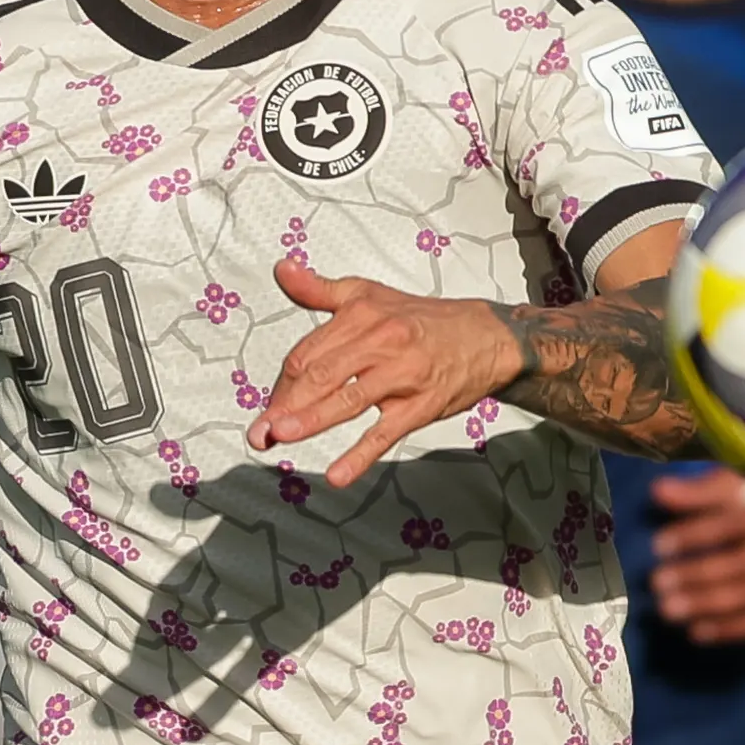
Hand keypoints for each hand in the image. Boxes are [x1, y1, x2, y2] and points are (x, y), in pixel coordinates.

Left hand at [246, 254, 527, 486]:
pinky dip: (360, 456)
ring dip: (310, 420)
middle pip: (319, 375)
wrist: (485, 337)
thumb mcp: (368, 295)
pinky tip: (337, 475)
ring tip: (279, 437)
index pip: (307, 353)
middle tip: (259, 433)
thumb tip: (281, 269)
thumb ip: (319, 290)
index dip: (283, 383)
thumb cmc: (420, 319)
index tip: (269, 407)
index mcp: (360, 315)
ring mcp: (401, 374)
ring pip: (347, 400)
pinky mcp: (420, 405)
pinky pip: (385, 433)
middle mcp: (379, 341)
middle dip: (284, 405)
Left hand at [645, 465, 744, 642]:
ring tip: (668, 609)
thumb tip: (658, 491)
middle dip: (693, 576)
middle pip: (735, 566)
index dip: (692, 536)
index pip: (727, 526)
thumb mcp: (733, 488)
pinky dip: (727, 630)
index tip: (658, 545)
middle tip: (657, 583)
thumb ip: (697, 493)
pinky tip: (696, 632)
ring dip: (704, 606)